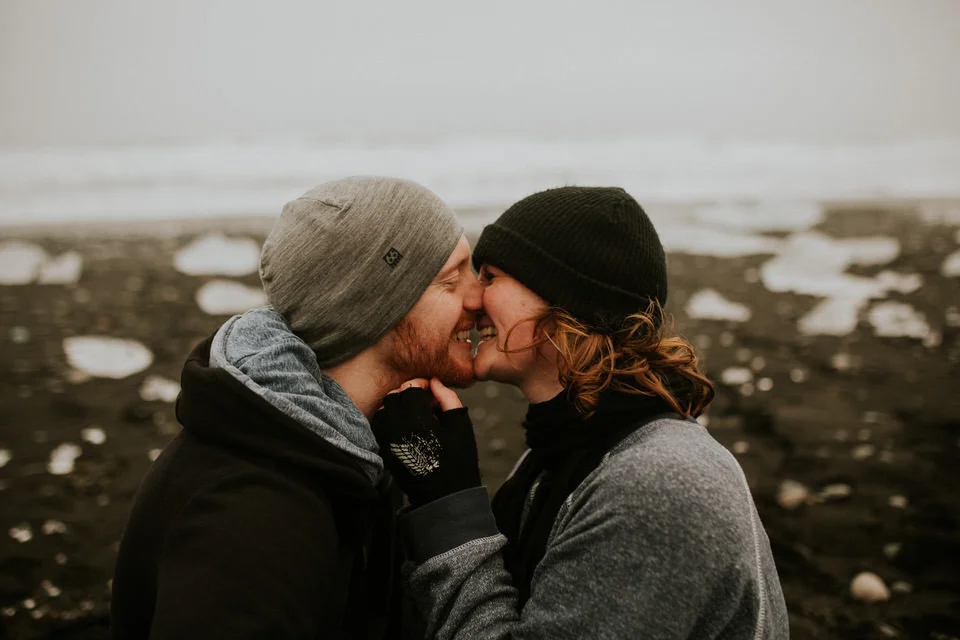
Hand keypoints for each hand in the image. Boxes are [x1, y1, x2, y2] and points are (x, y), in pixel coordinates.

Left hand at [372, 380, 478, 506]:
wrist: (445, 494)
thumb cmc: (457, 459)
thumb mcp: (460, 424)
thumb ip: (447, 398)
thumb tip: (435, 382)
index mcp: (417, 419)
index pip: (411, 388)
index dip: (423, 384)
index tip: (433, 390)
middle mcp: (397, 427)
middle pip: (395, 396)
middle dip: (410, 394)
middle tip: (426, 403)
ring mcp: (387, 439)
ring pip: (385, 410)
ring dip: (399, 406)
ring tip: (417, 415)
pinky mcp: (384, 449)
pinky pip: (381, 425)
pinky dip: (392, 420)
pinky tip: (408, 427)